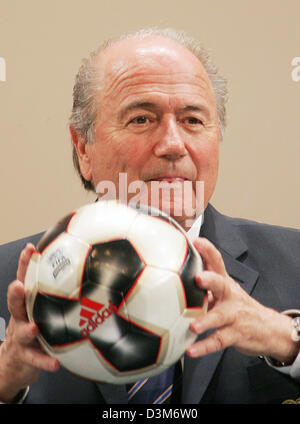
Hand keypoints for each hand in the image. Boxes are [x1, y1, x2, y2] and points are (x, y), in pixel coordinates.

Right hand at [0, 243, 58, 402]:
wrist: (16, 360)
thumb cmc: (35, 327)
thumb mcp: (42, 308)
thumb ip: (58, 292)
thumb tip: (86, 270)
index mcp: (28, 302)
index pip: (25, 279)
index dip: (26, 264)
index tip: (31, 249)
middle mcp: (21, 317)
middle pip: (16, 303)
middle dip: (16, 294)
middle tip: (19, 286)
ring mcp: (21, 337)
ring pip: (22, 331)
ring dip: (28, 329)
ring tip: (35, 328)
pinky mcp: (26, 356)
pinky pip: (36, 359)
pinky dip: (45, 361)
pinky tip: (56, 363)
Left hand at [186, 238, 298, 362]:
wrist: (268, 328)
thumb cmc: (237, 306)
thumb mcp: (224, 291)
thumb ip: (205, 284)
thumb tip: (177, 274)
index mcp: (225, 283)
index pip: (218, 262)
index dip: (208, 250)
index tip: (197, 241)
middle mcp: (229, 296)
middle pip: (221, 284)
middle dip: (210, 280)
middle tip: (198, 277)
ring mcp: (233, 315)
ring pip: (220, 316)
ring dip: (206, 320)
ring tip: (193, 325)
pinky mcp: (235, 334)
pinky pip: (218, 341)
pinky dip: (204, 346)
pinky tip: (191, 350)